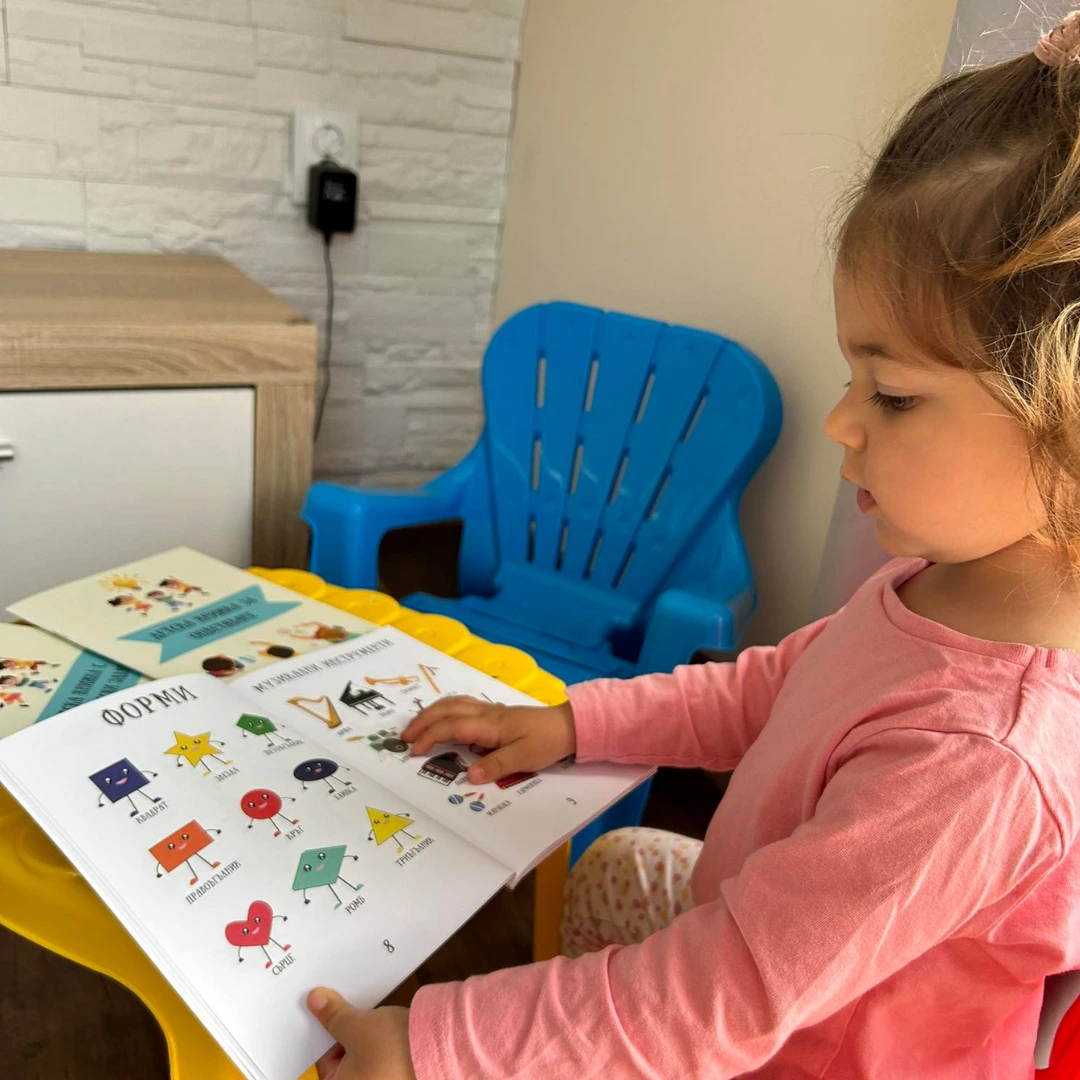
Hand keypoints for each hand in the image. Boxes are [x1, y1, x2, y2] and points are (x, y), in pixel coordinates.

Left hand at [307, 989, 414, 1079]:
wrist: (439, 1048)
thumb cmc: (391, 1048)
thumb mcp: (356, 1026)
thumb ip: (332, 1016)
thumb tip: (315, 1001)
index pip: (322, 1065)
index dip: (324, 1038)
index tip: (326, 1017)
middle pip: (343, 1064)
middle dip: (344, 1038)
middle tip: (346, 1014)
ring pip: (364, 1062)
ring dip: (363, 1041)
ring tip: (368, 1020)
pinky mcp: (401, 1077)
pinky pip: (382, 1063)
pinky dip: (380, 1047)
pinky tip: (385, 1029)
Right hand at [401, 696, 575, 784]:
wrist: (568, 726)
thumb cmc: (546, 741)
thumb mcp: (524, 758)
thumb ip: (496, 766)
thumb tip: (469, 776)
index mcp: (489, 725)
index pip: (451, 727)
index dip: (430, 737)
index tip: (413, 750)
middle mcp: (486, 713)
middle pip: (446, 710)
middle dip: (422, 721)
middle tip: (404, 736)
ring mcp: (490, 711)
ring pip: (453, 704)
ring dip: (431, 712)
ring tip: (416, 726)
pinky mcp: (495, 713)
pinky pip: (462, 705)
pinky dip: (445, 709)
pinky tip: (443, 717)